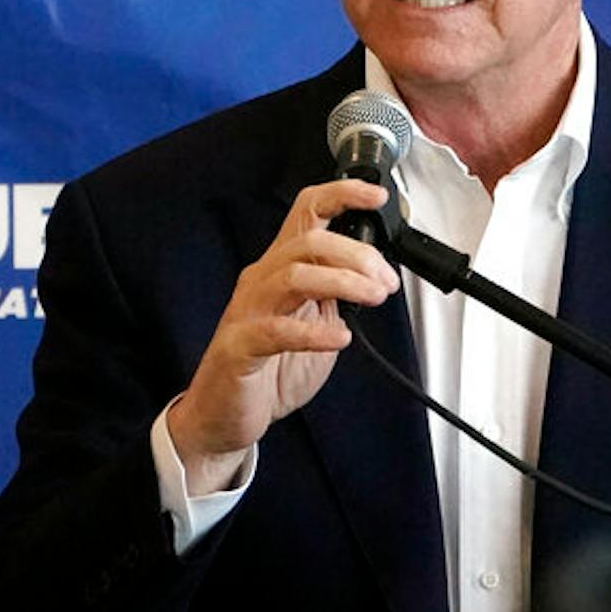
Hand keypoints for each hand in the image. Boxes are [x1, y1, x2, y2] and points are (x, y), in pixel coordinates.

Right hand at [166, 179, 399, 492]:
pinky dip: (313, 332)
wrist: (224, 416)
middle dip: (356, 255)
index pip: (306, 213)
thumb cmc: (270, 368)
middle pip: (308, 242)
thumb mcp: (316, 321)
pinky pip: (275, 331)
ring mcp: (247, 313)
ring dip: (342, 282)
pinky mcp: (239, 348)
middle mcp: (261, 281)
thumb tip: (378, 276)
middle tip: (385, 283)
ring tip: (373, 299)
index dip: (340, 195)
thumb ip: (339, 295)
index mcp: (280, 268)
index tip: (376, 196)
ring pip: (293, 275)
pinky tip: (339, 338)